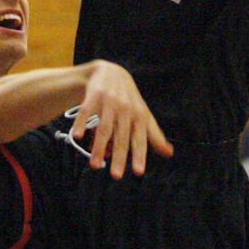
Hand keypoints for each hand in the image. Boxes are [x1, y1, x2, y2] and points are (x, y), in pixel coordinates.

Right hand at [71, 60, 172, 178]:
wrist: (111, 72)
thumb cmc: (129, 100)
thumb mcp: (144, 115)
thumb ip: (154, 135)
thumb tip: (169, 153)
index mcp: (139, 116)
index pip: (140, 139)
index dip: (139, 155)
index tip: (138, 172)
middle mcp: (125, 110)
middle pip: (121, 137)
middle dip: (119, 156)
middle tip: (116, 176)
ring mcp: (109, 102)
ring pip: (104, 128)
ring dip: (99, 147)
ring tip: (95, 165)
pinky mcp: (93, 96)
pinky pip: (87, 112)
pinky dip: (82, 123)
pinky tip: (78, 136)